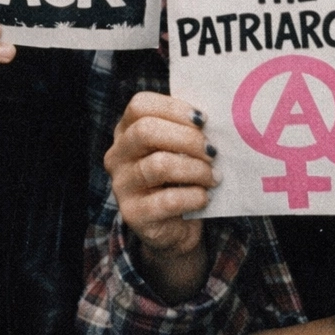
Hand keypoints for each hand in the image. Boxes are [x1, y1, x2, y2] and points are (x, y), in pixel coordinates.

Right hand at [104, 92, 216, 302]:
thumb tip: (217, 119)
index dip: (173, 108)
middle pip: (145, 131)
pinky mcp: (133, 214)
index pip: (140, 106)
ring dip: (196, 169)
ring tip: (213, 177)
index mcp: (126, 131)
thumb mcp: (179, 150)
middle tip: (212, 151)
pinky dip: (194, 196)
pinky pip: (168, 200)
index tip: (203, 120)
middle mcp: (117, 155)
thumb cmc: (181, 179)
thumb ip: (187, 131)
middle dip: (187, 138)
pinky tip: (205, 198)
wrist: (175, 228)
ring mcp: (121, 186)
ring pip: (159, 165)